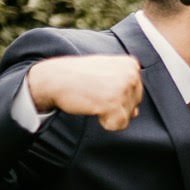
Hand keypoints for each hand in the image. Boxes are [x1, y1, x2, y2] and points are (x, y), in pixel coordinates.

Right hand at [27, 56, 142, 131]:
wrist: (54, 78)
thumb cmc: (78, 76)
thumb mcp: (106, 75)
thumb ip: (124, 90)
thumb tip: (136, 113)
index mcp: (130, 65)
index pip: (136, 92)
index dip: (116, 94)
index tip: (99, 85)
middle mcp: (131, 74)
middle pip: (134, 105)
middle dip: (114, 104)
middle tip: (95, 92)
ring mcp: (123, 88)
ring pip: (127, 116)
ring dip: (108, 113)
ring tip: (93, 97)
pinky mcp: (114, 103)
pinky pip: (119, 125)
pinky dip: (105, 122)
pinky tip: (93, 107)